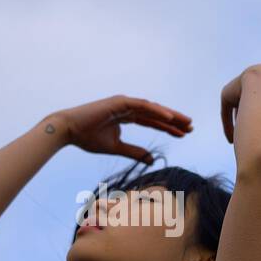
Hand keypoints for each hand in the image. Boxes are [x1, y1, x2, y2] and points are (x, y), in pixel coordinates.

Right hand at [56, 94, 191, 162]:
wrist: (68, 130)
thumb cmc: (87, 138)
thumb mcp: (116, 147)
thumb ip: (134, 152)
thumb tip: (151, 159)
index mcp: (126, 115)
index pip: (152, 121)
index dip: (167, 127)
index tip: (183, 134)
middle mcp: (127, 107)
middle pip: (156, 114)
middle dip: (174, 120)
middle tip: (191, 128)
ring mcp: (124, 103)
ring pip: (153, 109)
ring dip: (170, 115)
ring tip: (186, 123)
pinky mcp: (120, 102)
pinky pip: (143, 106)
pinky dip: (157, 111)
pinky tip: (170, 117)